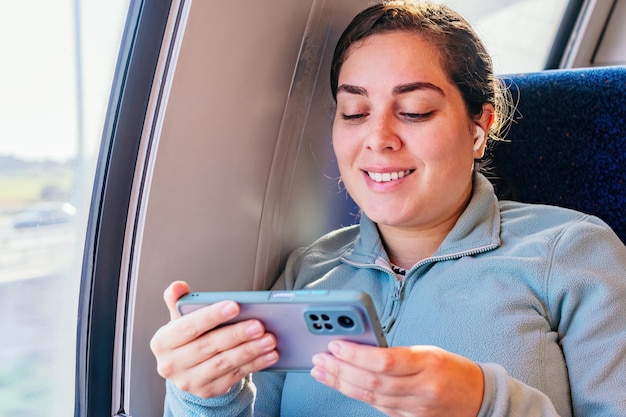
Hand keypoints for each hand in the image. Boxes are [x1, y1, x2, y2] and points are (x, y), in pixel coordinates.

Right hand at [150, 281, 278, 397]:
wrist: (187, 368)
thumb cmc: (187, 337)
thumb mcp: (179, 319)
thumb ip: (179, 301)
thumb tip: (178, 286)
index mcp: (163, 342)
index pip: (188, 327)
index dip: (212, 316)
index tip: (235, 305)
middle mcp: (171, 364)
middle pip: (209, 346)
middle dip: (237, 334)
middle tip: (259, 324)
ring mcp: (189, 381)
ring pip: (224, 363)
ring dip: (250, 351)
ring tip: (269, 339)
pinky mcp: (207, 392)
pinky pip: (234, 376)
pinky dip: (255, 364)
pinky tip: (269, 354)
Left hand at [311, 341, 482, 416]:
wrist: (479, 399)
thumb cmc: (451, 369)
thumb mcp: (428, 351)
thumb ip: (397, 353)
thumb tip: (359, 350)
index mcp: (428, 363)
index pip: (384, 360)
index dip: (355, 354)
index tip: (335, 345)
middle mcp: (422, 389)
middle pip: (373, 382)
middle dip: (340, 370)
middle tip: (319, 359)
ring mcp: (416, 409)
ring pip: (371, 398)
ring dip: (341, 384)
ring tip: (321, 371)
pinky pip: (378, 408)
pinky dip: (357, 396)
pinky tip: (341, 385)